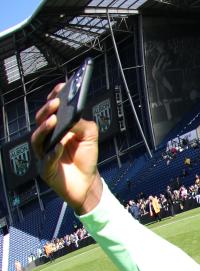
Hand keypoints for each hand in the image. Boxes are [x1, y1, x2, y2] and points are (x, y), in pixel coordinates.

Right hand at [31, 83, 101, 213]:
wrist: (87, 183)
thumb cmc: (86, 158)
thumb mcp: (90, 137)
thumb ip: (83, 125)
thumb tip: (73, 117)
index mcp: (56, 129)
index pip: (51, 111)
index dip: (54, 98)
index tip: (61, 87)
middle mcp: (47, 139)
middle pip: (40, 121)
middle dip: (47, 111)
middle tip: (56, 102)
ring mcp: (43, 153)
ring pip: (37, 139)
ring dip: (45, 128)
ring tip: (54, 120)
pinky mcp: (45, 169)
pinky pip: (46, 159)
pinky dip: (53, 152)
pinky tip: (60, 145)